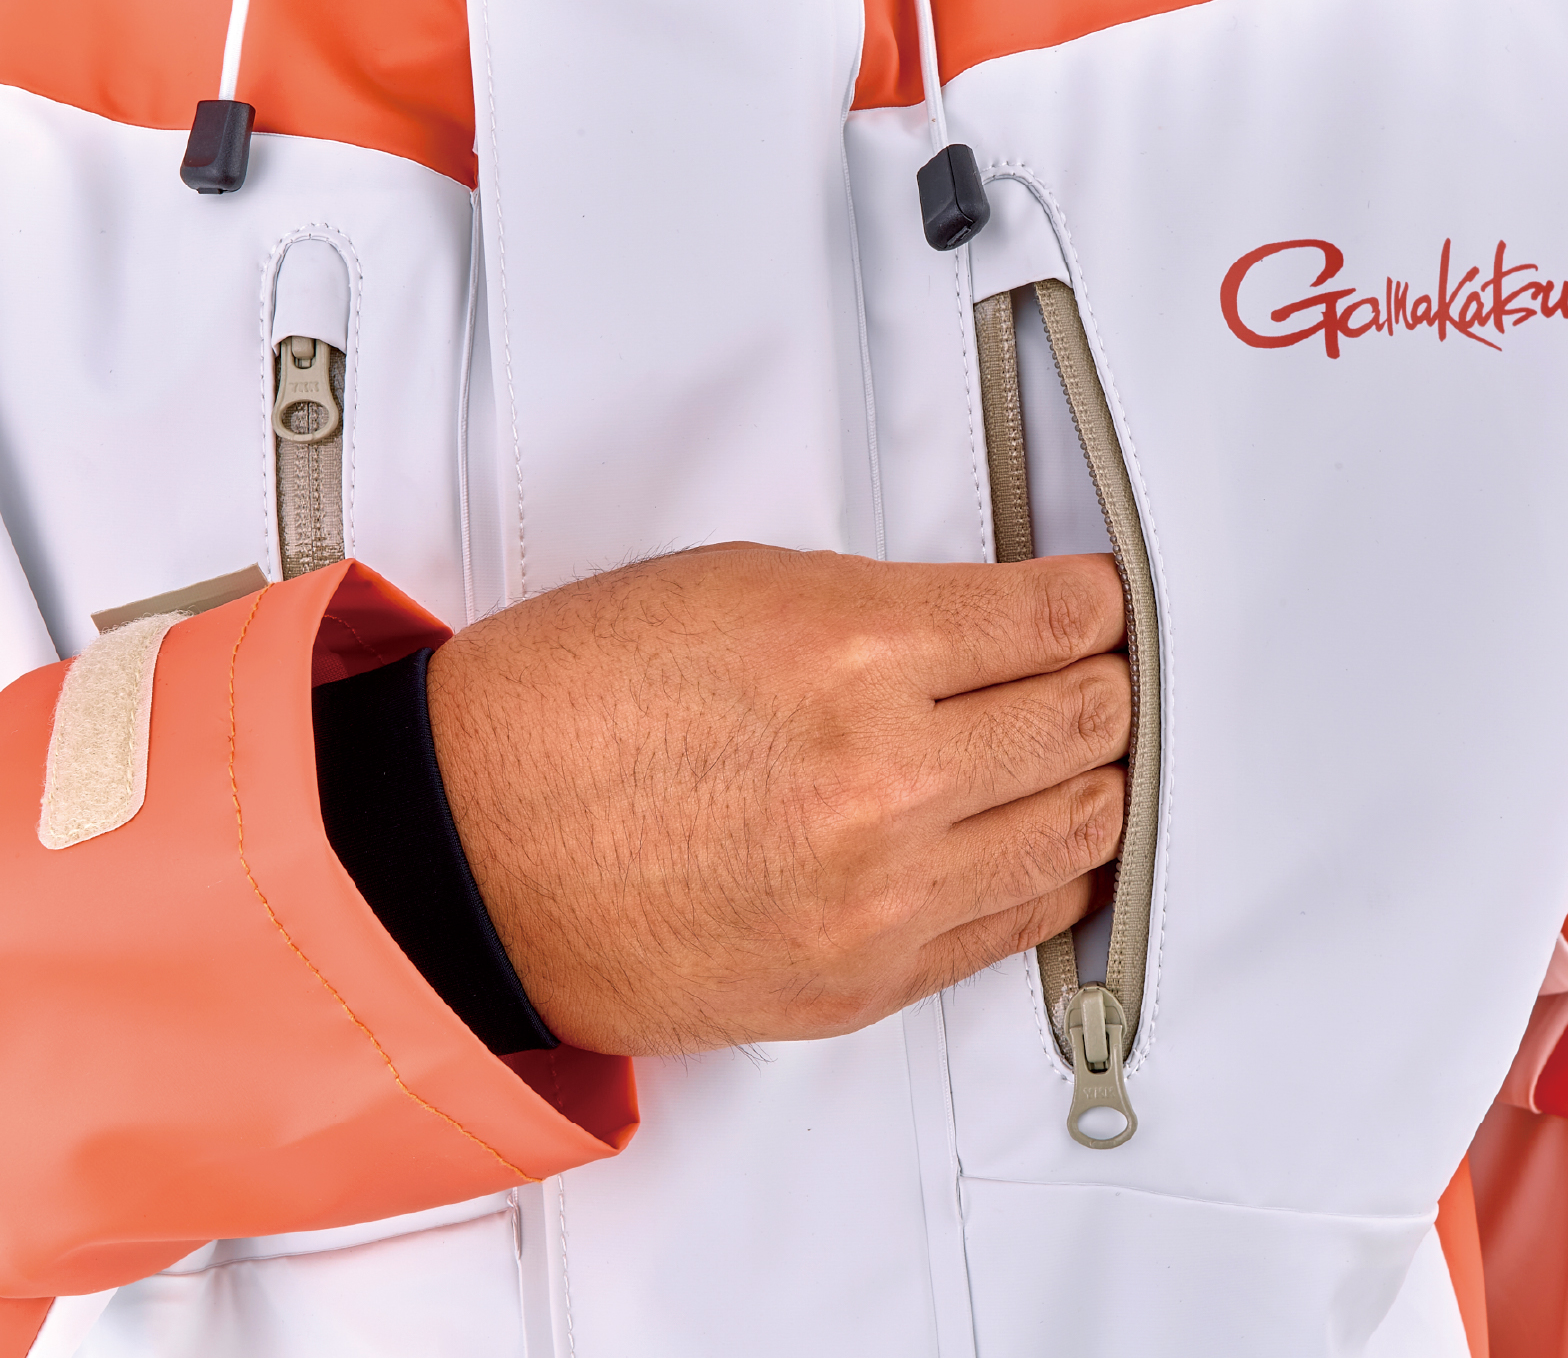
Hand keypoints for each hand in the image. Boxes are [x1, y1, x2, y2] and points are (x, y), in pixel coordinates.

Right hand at [425, 544, 1128, 1055]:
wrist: (461, 851)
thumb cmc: (572, 709)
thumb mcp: (736, 586)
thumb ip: (888, 604)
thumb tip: (993, 620)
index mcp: (853, 651)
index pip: (1057, 622)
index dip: (1098, 605)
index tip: (1101, 604)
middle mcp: (882, 777)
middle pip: (1088, 721)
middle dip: (1106, 682)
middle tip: (1096, 667)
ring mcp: (880, 894)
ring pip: (1077, 827)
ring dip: (1092, 776)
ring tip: (1071, 749)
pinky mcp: (864, 982)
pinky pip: (1020, 924)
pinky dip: (1051, 871)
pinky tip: (1036, 833)